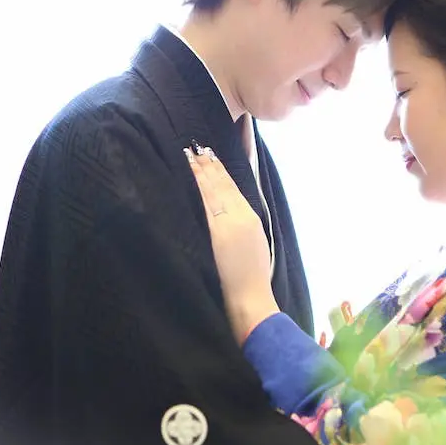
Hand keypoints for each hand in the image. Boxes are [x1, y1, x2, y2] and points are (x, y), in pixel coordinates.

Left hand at [185, 145, 278, 343]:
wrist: (251, 297)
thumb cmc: (252, 278)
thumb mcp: (254, 245)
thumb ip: (241, 227)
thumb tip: (228, 214)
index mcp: (251, 219)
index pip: (234, 189)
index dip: (221, 171)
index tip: (211, 156)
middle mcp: (242, 217)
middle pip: (223, 185)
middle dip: (209, 165)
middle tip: (197, 146)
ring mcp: (230, 224)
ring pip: (214, 191)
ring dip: (202, 172)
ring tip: (191, 155)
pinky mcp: (219, 233)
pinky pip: (208, 204)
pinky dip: (202, 188)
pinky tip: (194, 177)